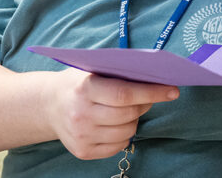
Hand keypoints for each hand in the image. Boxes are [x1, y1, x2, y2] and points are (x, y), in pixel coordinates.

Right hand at [42, 68, 178, 159]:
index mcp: (85, 89)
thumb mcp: (94, 70)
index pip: (124, 94)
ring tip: (128, 110)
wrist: (48, 105)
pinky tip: (116, 124)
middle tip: (148, 97)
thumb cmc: (80, 83)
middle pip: (128, 114)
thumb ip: (120, 72)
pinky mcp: (83, 151)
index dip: (152, 92)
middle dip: (145, 105)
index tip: (173, 90)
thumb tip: (156, 76)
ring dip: (135, 120)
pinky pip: (118, 146)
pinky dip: (124, 135)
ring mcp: (81, 135)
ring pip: (126, 132)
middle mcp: (81, 114)